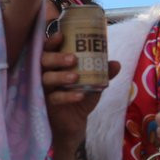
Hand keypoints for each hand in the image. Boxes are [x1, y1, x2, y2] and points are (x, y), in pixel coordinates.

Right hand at [42, 31, 119, 145]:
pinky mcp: (46, 105)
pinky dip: (67, 96)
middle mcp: (45, 74)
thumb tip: (116, 63)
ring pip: (46, 78)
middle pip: (43, 60)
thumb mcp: (93, 84)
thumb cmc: (78, 97)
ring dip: (60, 76)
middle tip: (73, 58)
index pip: (48, 48)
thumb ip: (103, 73)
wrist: (73, 124)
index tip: (61, 35)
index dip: (51, 40)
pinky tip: (79, 95)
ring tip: (75, 77)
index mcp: (54, 64)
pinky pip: (54, 98)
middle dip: (56, 57)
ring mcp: (43, 89)